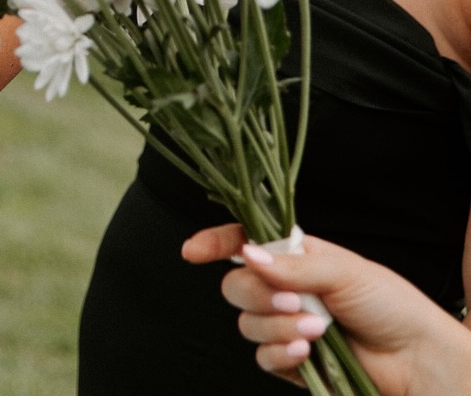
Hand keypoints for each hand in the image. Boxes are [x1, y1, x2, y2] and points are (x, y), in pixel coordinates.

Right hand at [183, 224, 468, 393]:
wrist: (416, 359)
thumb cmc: (389, 305)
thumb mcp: (343, 270)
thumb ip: (292, 264)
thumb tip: (248, 254)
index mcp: (296, 257)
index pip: (244, 243)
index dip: (215, 244)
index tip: (192, 251)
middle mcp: (287, 290)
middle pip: (237, 286)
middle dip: (257, 294)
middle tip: (292, 301)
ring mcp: (288, 327)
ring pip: (247, 324)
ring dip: (276, 327)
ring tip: (314, 332)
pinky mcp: (295, 363)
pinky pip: (264, 358)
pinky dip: (280, 353)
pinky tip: (305, 353)